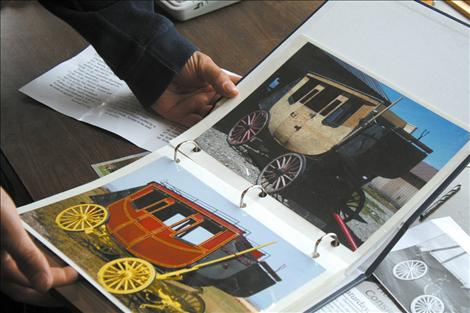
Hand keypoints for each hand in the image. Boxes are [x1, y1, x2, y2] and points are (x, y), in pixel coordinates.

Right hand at [0, 187, 77, 305]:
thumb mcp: (9, 231)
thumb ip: (27, 257)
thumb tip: (44, 283)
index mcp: (1, 268)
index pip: (35, 284)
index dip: (58, 281)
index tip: (75, 275)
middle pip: (26, 287)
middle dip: (48, 288)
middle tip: (70, 284)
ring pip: (22, 274)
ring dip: (41, 275)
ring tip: (60, 272)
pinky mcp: (0, 247)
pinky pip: (19, 260)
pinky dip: (32, 261)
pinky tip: (42, 254)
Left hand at [152, 51, 239, 126]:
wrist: (153, 65)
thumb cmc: (178, 60)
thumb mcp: (203, 64)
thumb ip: (218, 78)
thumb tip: (234, 91)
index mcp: (216, 82)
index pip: (233, 91)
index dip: (243, 96)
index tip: (254, 101)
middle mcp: (208, 96)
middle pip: (225, 108)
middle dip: (233, 112)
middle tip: (243, 116)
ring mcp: (197, 106)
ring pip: (213, 118)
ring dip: (219, 121)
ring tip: (229, 124)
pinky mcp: (183, 116)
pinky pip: (196, 125)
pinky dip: (204, 128)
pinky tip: (212, 128)